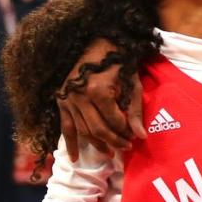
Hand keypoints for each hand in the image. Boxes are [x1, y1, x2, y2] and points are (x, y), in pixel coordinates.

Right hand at [58, 38, 145, 160]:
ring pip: (82, 130)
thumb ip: (135, 111)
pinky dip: (70, 143)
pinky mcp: (61, 100)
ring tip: (109, 153)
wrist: (99, 43)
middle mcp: (79, 96)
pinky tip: (74, 158)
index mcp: (97, 91)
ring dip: (96, 144)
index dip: (125, 132)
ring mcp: (67, 99)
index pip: (113, 121)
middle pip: (97, 129)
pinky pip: (65, 126)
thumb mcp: (132, 84)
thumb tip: (140, 136)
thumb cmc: (120, 62)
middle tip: (125, 148)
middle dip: (113, 141)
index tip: (134, 138)